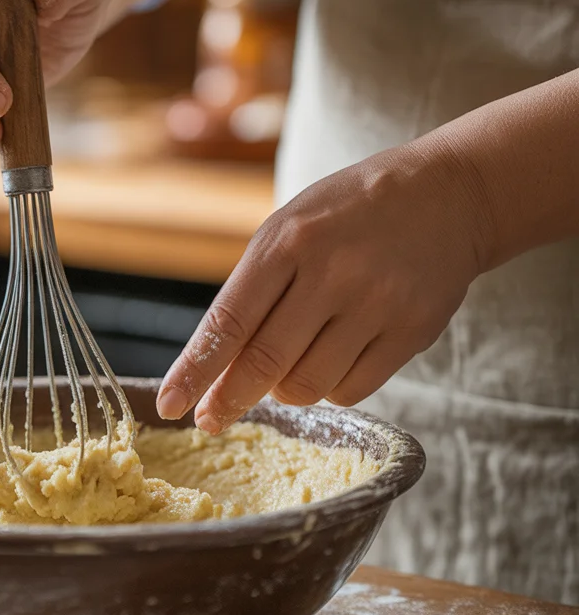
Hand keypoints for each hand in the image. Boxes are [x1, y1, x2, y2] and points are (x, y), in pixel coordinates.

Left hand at [156, 141, 491, 429]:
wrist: (446, 195)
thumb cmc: (345, 216)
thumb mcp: (287, 230)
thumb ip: (252, 294)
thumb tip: (213, 371)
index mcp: (286, 242)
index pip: (227, 323)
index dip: (194, 372)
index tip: (169, 406)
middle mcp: (331, 273)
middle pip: (264, 364)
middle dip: (229, 399)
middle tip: (210, 419)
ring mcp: (376, 304)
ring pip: (306, 386)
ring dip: (285, 388)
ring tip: (292, 359)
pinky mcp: (413, 331)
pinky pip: (351, 391)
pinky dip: (329, 387)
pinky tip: (334, 356)